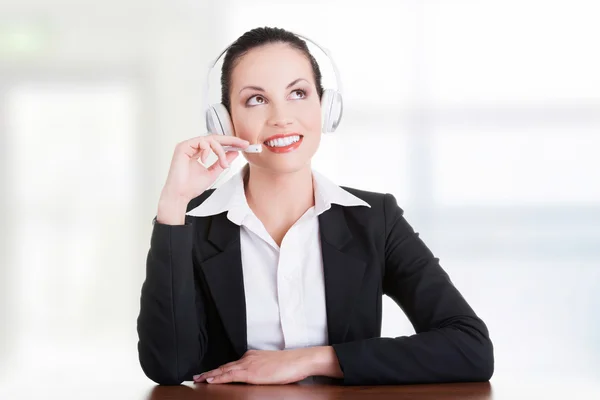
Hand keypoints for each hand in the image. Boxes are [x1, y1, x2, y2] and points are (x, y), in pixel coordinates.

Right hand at [159, 134, 249, 203]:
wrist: (180, 195)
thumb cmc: (192, 186)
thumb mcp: (213, 172)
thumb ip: (223, 161)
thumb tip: (235, 152)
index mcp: (199, 152)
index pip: (217, 143)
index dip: (231, 143)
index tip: (244, 145)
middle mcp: (193, 147)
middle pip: (215, 138)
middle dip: (231, 140)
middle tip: (243, 144)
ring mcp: (188, 146)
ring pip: (210, 139)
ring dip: (220, 150)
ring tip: (223, 164)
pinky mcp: (183, 147)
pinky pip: (201, 141)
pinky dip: (207, 150)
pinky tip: (205, 161)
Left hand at [193, 347, 342, 384]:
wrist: (299, 360)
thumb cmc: (290, 365)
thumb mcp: (272, 367)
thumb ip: (261, 370)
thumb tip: (257, 376)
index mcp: (253, 357)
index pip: (232, 365)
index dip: (219, 370)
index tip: (209, 373)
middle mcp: (248, 358)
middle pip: (225, 366)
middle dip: (210, 372)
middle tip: (197, 376)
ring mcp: (249, 364)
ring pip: (225, 370)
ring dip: (210, 375)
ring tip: (199, 379)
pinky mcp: (251, 372)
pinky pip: (231, 375)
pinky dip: (219, 377)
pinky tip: (211, 380)